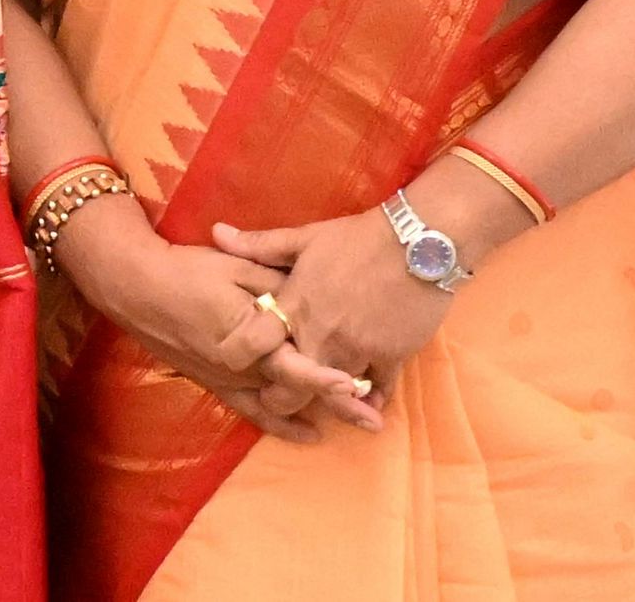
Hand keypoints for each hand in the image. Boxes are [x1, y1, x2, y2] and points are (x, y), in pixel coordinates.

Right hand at [78, 231, 383, 441]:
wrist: (137, 288)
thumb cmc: (188, 271)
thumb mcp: (236, 268)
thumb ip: (275, 282)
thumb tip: (314, 290)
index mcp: (247, 334)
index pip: (293, 362)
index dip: (325, 376)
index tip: (355, 384)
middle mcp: (240, 366)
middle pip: (296, 390)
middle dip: (337, 404)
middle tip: (374, 416)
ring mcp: (229, 380)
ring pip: (281, 405)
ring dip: (318, 415)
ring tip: (357, 424)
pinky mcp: (218, 386)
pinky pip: (255, 412)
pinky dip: (284, 425)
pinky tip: (311, 434)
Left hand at [213, 210, 451, 397]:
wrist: (418, 242)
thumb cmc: (358, 238)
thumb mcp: (305, 237)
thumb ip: (260, 244)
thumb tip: (216, 233)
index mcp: (295, 306)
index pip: (256, 347)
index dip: (244, 362)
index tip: (243, 367)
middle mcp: (321, 335)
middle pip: (292, 388)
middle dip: (284, 399)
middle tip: (284, 396)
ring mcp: (356, 350)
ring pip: (334, 395)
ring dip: (331, 400)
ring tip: (328, 399)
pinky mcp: (391, 357)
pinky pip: (378, 390)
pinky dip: (372, 398)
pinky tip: (368, 400)